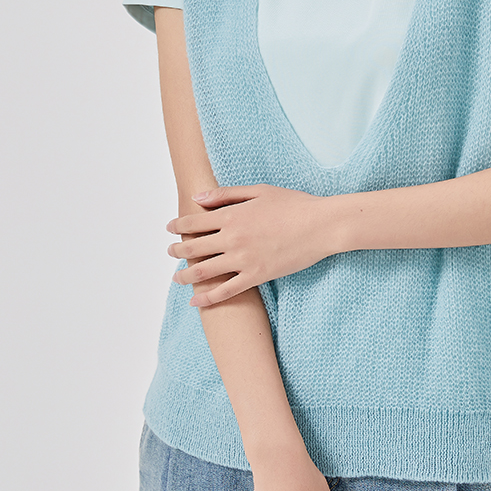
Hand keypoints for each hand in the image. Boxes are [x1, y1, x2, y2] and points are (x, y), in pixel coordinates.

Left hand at [166, 184, 336, 306]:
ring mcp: (243, 260)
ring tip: (177, 278)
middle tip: (171, 252)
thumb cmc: (294, 204)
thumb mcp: (259, 191)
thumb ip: (226, 194)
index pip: (193, 222)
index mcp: (231, 215)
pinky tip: (195, 300)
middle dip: (177, 251)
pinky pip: (225, 291)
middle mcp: (232, 238)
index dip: (177, 226)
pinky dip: (207, 298)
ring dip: (185, 275)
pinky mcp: (256, 277)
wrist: (320, 226)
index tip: (170, 229)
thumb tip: (197, 197)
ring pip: (203, 272)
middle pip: (193, 248)